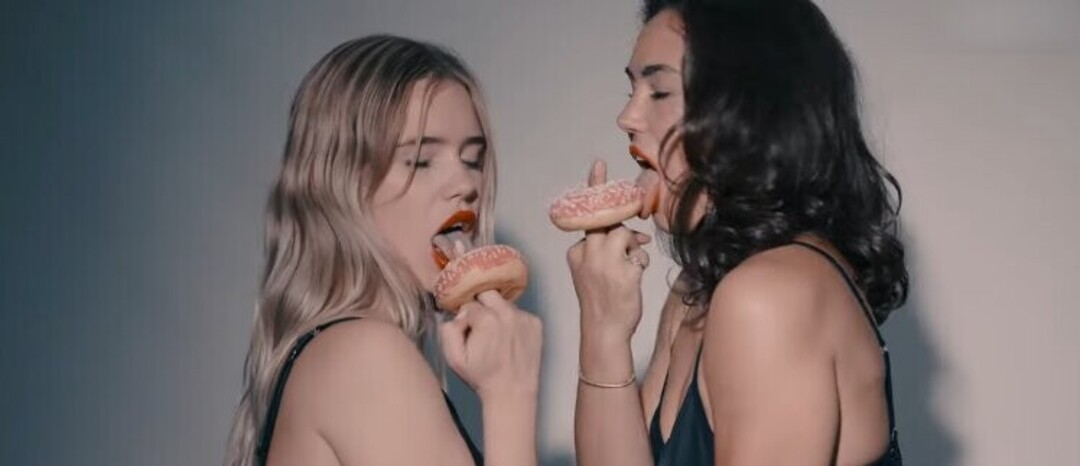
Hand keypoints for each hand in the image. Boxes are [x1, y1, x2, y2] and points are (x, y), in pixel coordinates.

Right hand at [440, 290, 542, 402]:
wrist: (512, 393)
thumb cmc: (481, 377)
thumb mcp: (454, 358)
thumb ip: (449, 330)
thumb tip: (459, 315)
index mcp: (486, 319)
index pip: (468, 305)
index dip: (465, 319)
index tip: (468, 332)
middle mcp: (508, 312)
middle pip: (488, 294)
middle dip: (481, 306)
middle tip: (480, 327)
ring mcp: (524, 317)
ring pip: (504, 304)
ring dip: (498, 314)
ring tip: (497, 336)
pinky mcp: (536, 324)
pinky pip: (519, 313)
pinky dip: (513, 321)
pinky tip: (510, 339)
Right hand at [566, 160, 651, 343]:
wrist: (603, 331)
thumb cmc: (601, 300)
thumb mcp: (591, 271)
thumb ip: (605, 248)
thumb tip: (634, 234)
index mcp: (576, 252)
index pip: (586, 215)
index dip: (594, 188)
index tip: (599, 164)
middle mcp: (588, 253)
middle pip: (608, 220)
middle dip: (620, 212)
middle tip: (633, 200)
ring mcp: (605, 263)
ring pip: (624, 233)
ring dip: (632, 244)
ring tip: (630, 261)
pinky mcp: (624, 272)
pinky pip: (639, 254)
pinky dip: (639, 262)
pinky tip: (633, 277)